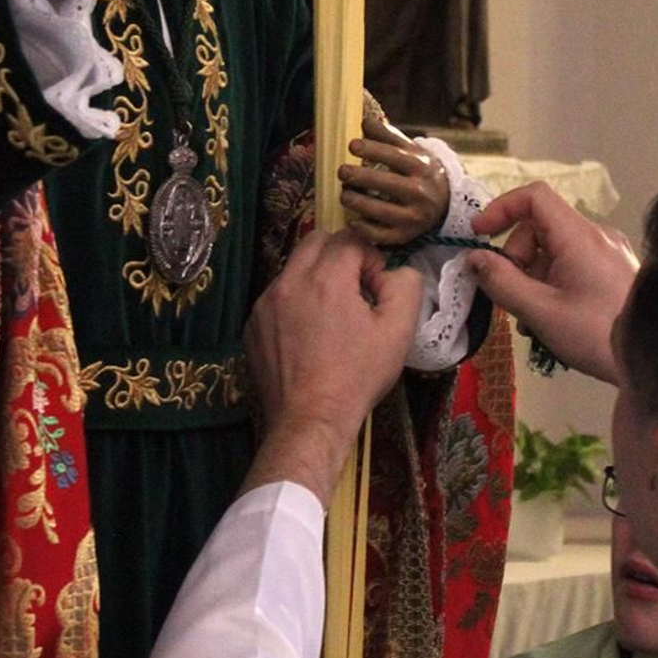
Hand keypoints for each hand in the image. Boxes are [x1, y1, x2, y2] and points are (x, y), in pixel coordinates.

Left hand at [243, 231, 423, 500]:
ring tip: (331, 318)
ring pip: (294, 268)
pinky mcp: (252, 324)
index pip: (350, 237)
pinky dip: (295, 302)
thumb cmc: (357, 377)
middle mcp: (289, 281)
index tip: (375, 288)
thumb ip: (405, 286)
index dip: (370, 257)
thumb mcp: (398, 332)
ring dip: (316, 278)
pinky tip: (308, 337)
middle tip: (355, 292)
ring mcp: (265, 303)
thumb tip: (394, 270)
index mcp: (326, 278)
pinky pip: (277, 296)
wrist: (310, 420)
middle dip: (340, 255)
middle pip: (316, 240)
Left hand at [339, 113, 449, 246]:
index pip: (395, 156)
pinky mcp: (406, 236)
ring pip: (382, 212)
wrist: (446, 203)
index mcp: (421, 167)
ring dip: (359, 203)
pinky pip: (384, 236)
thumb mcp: (412, 151)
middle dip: (361, 177)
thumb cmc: (422, 172)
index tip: (352, 145)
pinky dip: (366, 230)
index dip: (373, 150)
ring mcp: (414, 217)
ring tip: (344, 194)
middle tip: (342, 171)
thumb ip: (389, 136)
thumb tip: (364, 120)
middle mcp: (420, 192)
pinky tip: (353, 221)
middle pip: (388, 184)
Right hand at [470, 184, 639, 383]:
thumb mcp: (541, 312)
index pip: (534, 196)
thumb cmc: (597, 334)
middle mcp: (597, 235)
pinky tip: (554, 318)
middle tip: (512, 298)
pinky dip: (553, 283)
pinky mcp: (615, 271)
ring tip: (533, 319)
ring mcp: (609, 253)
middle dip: (516, 258)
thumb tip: (474, 259)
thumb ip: (502, 282)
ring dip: (533, 277)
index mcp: (580, 236)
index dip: (501, 208)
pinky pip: (573, 265)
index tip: (479, 235)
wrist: (656, 357)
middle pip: (540, 227)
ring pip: (554, 249)